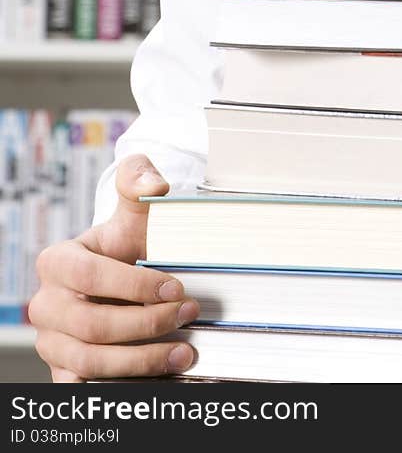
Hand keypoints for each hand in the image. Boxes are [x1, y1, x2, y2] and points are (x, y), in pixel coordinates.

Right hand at [28, 154, 198, 381]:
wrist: (126, 273)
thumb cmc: (130, 242)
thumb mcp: (136, 209)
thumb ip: (139, 180)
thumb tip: (154, 185)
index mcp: (56, 262)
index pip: (90, 276)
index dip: (134, 285)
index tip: (176, 286)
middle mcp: (46, 305)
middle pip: (92, 325)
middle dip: (146, 324)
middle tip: (187, 315)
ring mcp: (52, 342)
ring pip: (90, 361)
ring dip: (142, 360)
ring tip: (184, 352)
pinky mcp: (64, 371)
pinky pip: (87, 388)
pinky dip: (123, 385)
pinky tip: (159, 377)